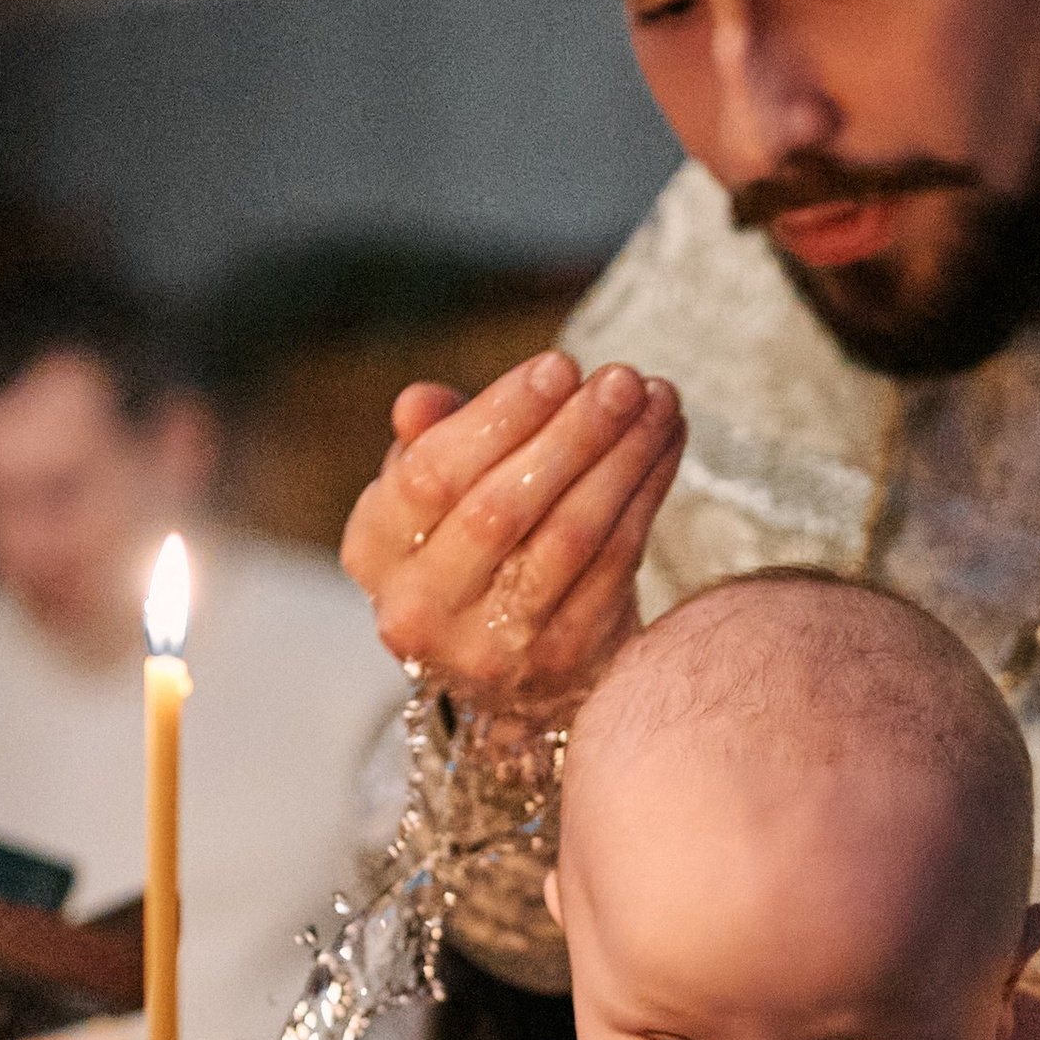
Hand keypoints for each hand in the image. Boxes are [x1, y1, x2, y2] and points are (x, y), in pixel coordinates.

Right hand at [341, 350, 685, 714]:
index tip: (559, 366)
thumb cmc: (470, 548)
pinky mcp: (562, 658)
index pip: (431, 475)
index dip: (499, 417)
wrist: (508, 672)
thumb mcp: (433, 494)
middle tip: (620, 380)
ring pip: (569, 536)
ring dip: (623, 458)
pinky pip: (615, 564)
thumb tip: (419, 401)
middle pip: (502, 510)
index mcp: (374, 552)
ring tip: (658, 400)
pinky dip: (647, 495)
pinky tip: (664, 444)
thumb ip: (430, 441)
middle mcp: (419, 609)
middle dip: (572, 435)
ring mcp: (491, 646)